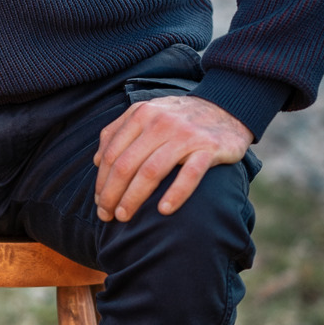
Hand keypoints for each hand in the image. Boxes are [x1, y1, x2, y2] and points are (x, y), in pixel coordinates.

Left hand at [93, 94, 251, 222]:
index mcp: (141, 114)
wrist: (227, 107)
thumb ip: (119, 131)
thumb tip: (96, 161)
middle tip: (107, 216)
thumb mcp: (147, 114)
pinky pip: (189, 174)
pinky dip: (175, 194)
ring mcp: (185, 135)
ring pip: (151, 171)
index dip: (101, 181)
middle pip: (126, 164)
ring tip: (124, 217)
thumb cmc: (179, 118)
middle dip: (111, 194)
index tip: (99, 202)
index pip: (111, 153)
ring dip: (134, 197)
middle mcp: (160, 123)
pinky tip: (163, 211)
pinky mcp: (209, 148)